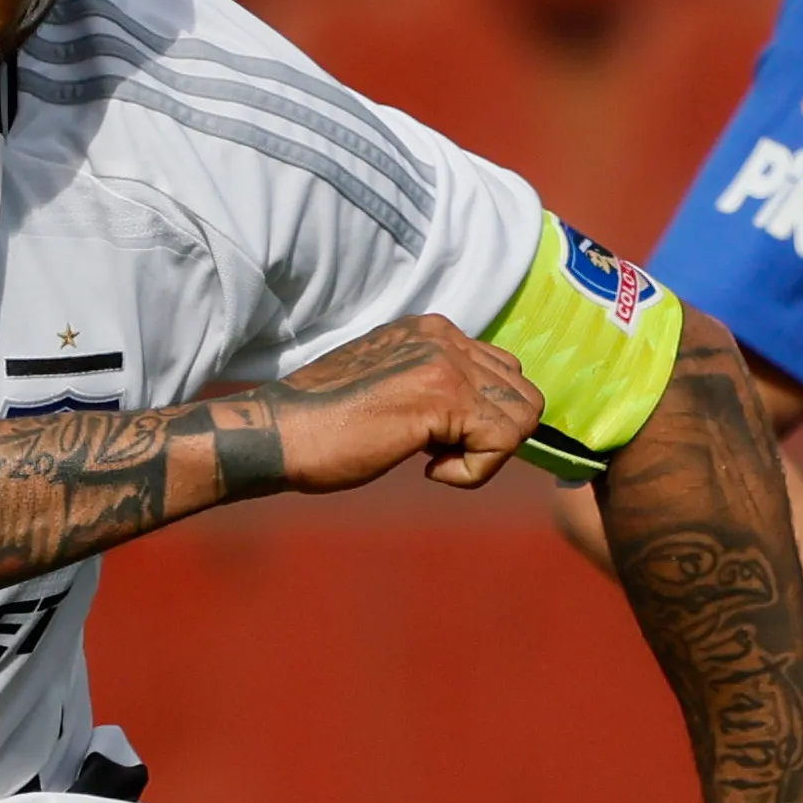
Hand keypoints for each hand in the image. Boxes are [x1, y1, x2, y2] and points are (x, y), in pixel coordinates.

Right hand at [237, 315, 543, 498]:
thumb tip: (474, 421)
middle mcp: (446, 336)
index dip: (482, 421)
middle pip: (523, 394)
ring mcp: (447, 362)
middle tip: (441, 454)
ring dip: (485, 455)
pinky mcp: (444, 396)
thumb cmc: (322, 427)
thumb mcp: (389, 390)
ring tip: (435, 461)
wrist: (279, 434)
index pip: (503, 373)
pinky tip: (430, 470)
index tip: (436, 441)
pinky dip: (474, 472)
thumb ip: (431, 389)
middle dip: (492, 437)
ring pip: (523, 417)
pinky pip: (503, 442)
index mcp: (432, 331)